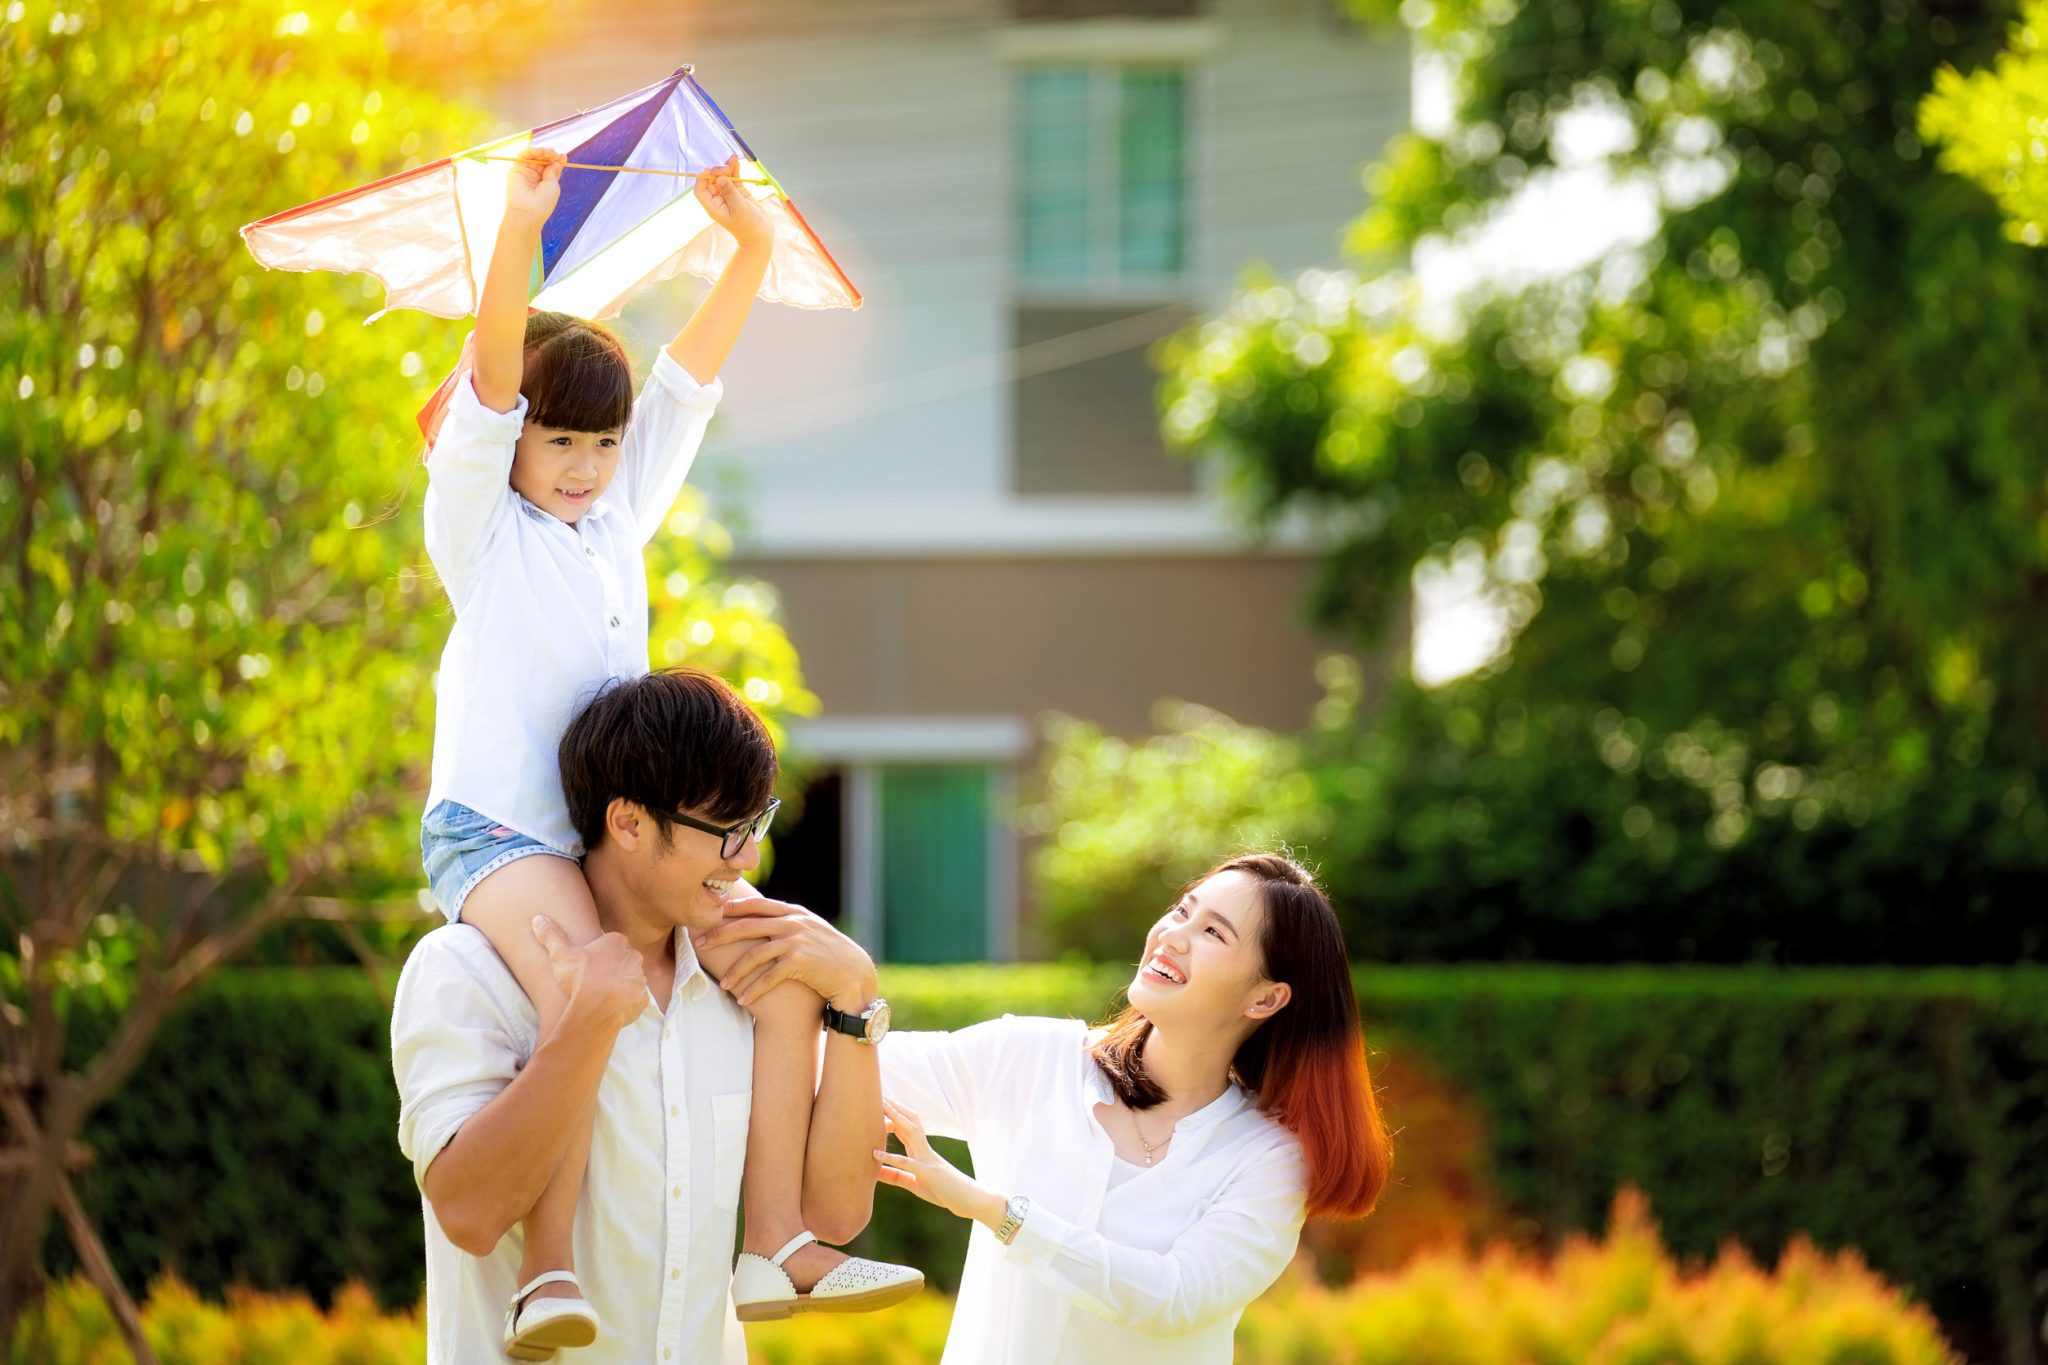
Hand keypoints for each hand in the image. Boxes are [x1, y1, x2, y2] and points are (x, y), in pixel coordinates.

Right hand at [506, 147, 564, 223]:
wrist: (527, 211)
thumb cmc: (543, 202)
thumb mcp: (553, 186)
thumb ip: (553, 172)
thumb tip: (556, 161)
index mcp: (546, 182)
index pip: (551, 167)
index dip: (557, 161)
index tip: (563, 156)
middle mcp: (535, 176)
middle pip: (543, 160)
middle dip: (550, 155)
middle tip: (555, 155)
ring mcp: (526, 172)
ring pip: (534, 156)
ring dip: (542, 152)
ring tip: (548, 153)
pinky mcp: (516, 170)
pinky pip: (523, 156)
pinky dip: (532, 151)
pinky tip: (540, 152)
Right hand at [532, 915, 645, 1029]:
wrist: (597, 1007)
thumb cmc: (579, 977)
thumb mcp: (560, 954)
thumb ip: (551, 936)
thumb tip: (538, 919)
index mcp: (617, 942)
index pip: (612, 942)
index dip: (600, 953)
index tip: (589, 962)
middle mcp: (633, 957)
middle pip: (624, 959)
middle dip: (613, 967)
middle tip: (595, 979)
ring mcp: (640, 978)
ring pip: (631, 978)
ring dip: (621, 984)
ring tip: (603, 994)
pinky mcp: (642, 998)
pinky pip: (636, 998)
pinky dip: (627, 1002)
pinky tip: (613, 1006)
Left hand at [691, 894, 874, 1010]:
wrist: (856, 976)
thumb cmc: (832, 958)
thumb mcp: (812, 933)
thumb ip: (791, 925)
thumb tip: (765, 926)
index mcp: (795, 913)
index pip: (757, 905)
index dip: (732, 909)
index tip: (711, 914)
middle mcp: (794, 922)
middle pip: (747, 926)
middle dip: (720, 934)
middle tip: (699, 943)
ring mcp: (797, 940)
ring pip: (754, 954)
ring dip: (735, 971)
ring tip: (723, 984)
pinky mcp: (800, 961)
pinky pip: (768, 976)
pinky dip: (753, 989)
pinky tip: (743, 999)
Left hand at [694, 154, 774, 250]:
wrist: (761, 236)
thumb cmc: (749, 226)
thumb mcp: (739, 207)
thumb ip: (729, 191)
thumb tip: (720, 178)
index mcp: (713, 207)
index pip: (700, 190)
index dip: (702, 179)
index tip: (710, 171)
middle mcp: (719, 200)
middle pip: (712, 181)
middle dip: (718, 171)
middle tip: (726, 168)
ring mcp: (729, 196)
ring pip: (724, 178)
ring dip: (727, 168)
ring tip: (733, 158)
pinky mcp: (739, 194)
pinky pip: (734, 179)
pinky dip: (735, 171)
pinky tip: (736, 161)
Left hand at [875, 1099, 1004, 1225]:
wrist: (970, 1199)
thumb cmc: (944, 1191)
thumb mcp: (914, 1184)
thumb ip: (896, 1176)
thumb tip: (874, 1172)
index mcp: (921, 1151)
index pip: (906, 1127)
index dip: (893, 1115)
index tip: (880, 1104)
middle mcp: (924, 1150)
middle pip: (909, 1122)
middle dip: (895, 1108)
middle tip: (879, 1094)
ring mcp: (927, 1158)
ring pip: (911, 1132)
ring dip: (896, 1118)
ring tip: (881, 1106)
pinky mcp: (928, 1173)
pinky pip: (907, 1163)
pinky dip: (891, 1157)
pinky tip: (875, 1153)